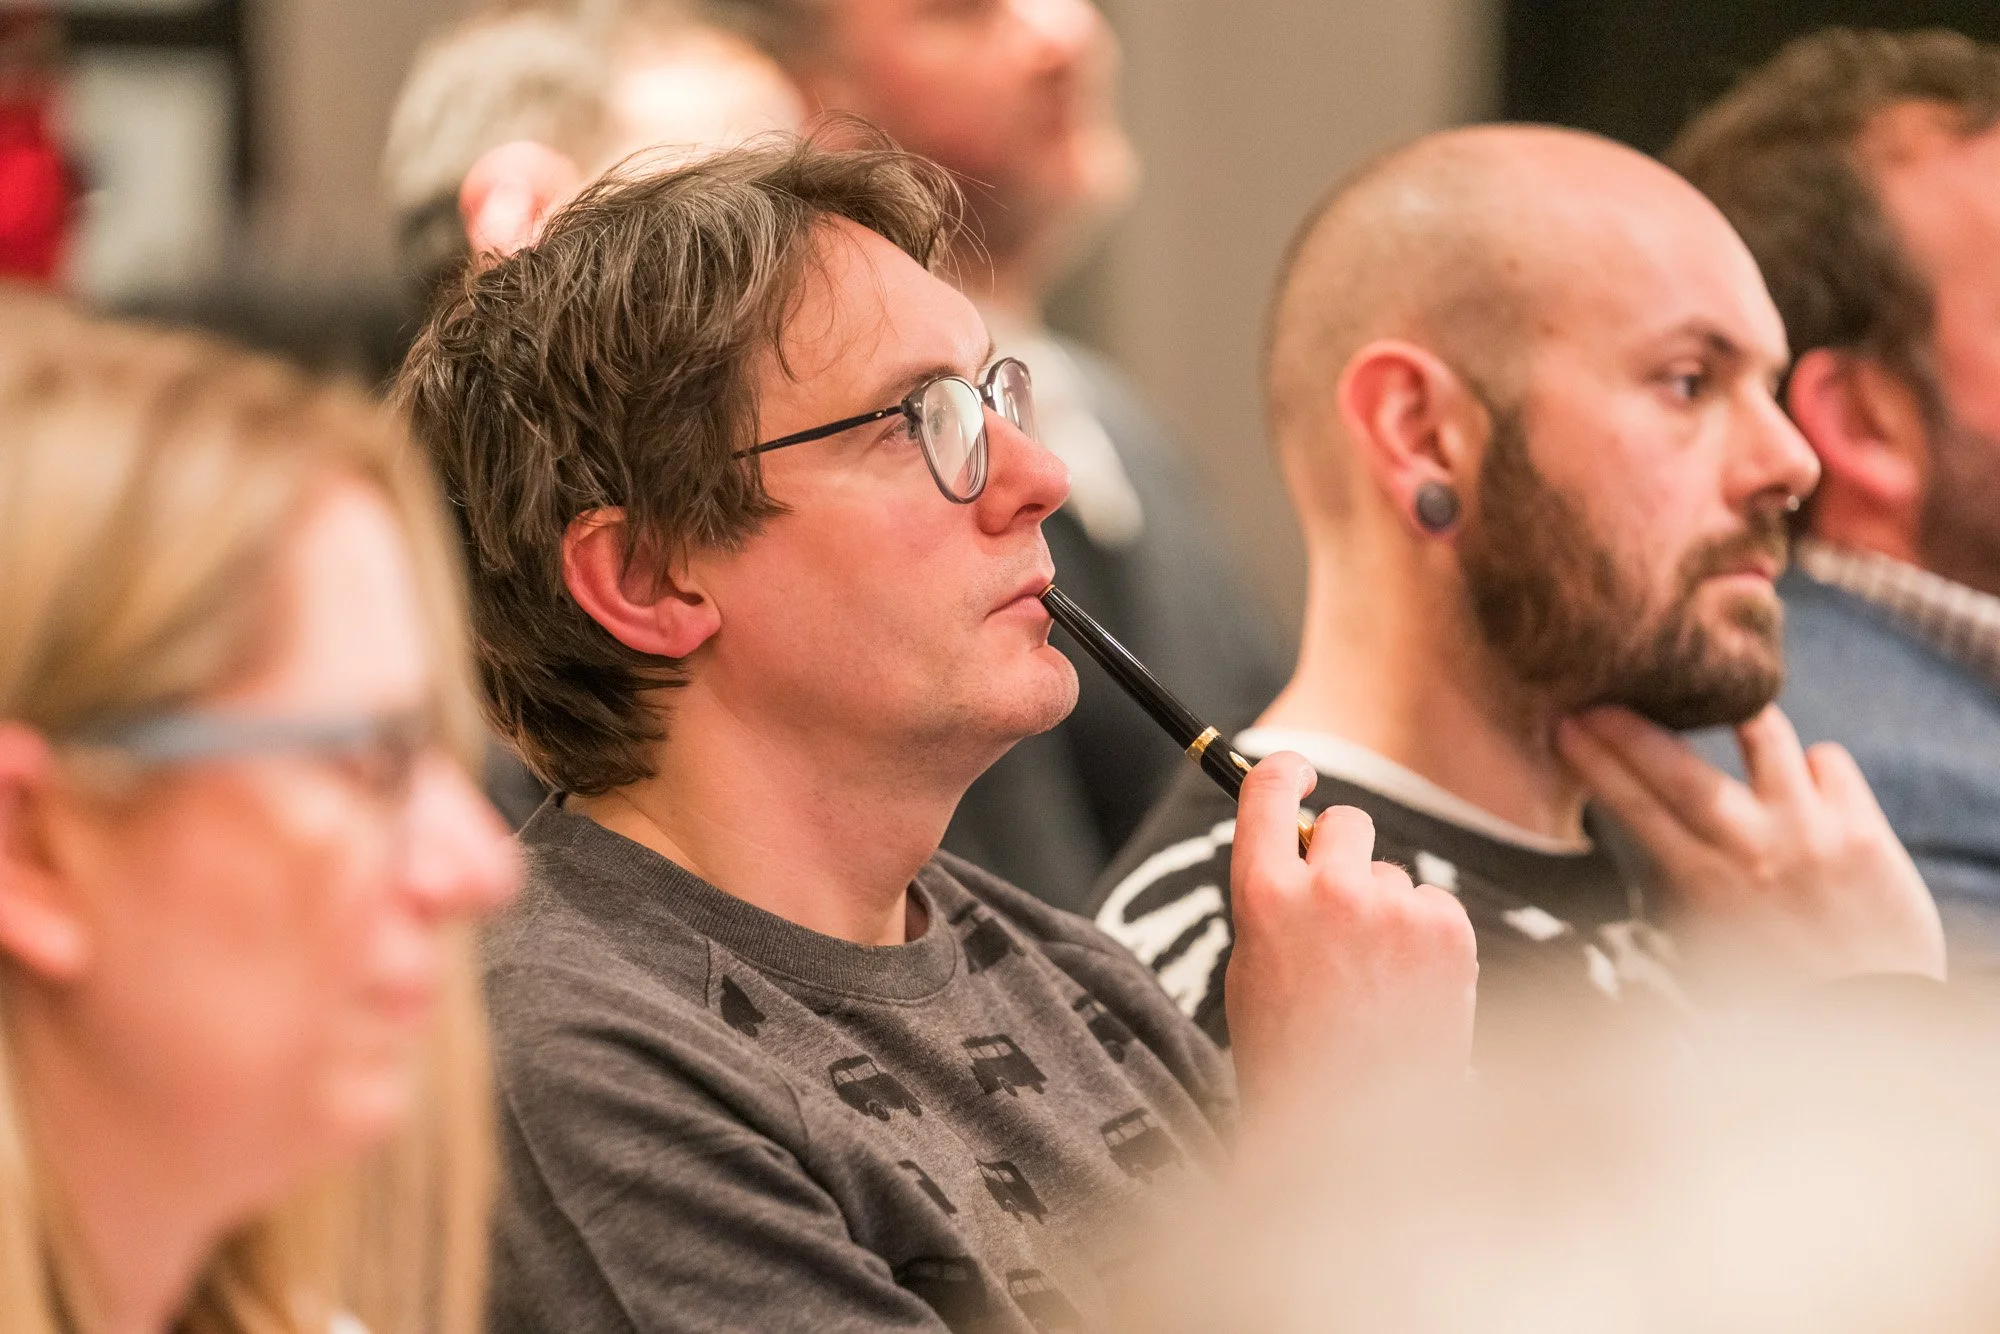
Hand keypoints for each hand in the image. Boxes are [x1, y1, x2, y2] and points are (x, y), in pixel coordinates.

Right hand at [1224, 752, 1477, 1115]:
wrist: (1353, 1132)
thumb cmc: (1291, 1056)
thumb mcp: (1253, 966)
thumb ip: (1275, 898)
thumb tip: (1304, 846)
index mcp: (1263, 895)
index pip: (1268, 791)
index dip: (1285, 772)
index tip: (1298, 775)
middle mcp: (1329, 889)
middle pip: (1346, 822)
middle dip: (1343, 855)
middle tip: (1341, 915)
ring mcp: (1394, 909)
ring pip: (1393, 874)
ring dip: (1387, 909)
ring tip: (1375, 983)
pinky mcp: (1449, 932)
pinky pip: (1435, 904)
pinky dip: (1427, 937)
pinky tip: (1409, 990)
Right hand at [1557, 705, 1944, 991]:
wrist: (1873, 1018)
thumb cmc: (1775, 989)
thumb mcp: (1703, 946)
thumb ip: (1678, 881)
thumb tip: (1645, 820)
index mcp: (1701, 886)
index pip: (1634, 805)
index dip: (1594, 760)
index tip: (1565, 725)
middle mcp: (1752, 851)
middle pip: (1678, 766)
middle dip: (1629, 725)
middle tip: (1600, 692)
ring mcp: (1812, 835)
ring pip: (1764, 735)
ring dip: (1736, 713)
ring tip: (1721, 703)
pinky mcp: (1863, 831)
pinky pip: (1828, 761)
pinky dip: (1812, 764)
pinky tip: (1804, 780)